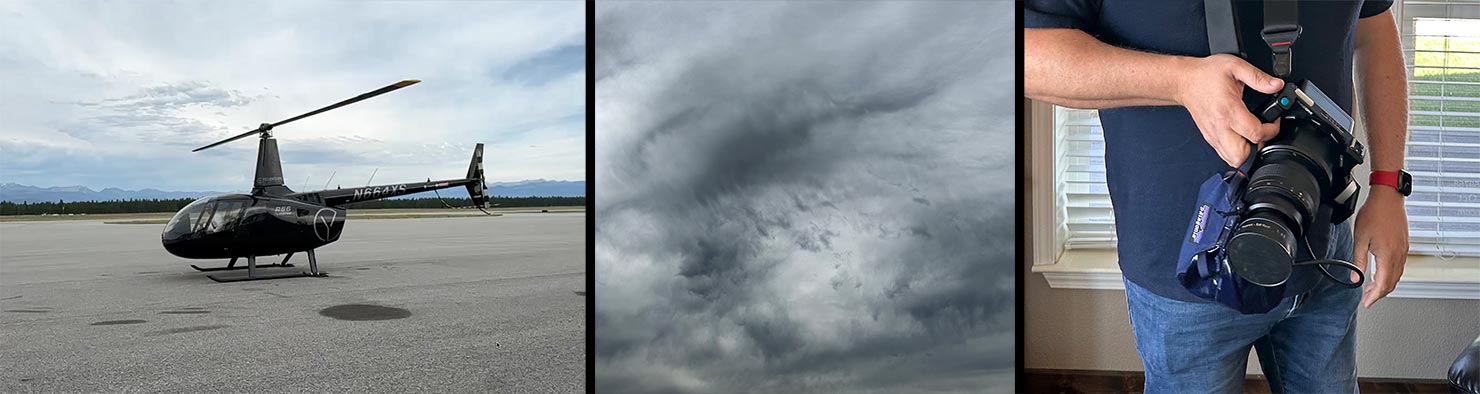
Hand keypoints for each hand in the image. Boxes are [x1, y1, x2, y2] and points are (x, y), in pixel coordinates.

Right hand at [1174, 54, 1285, 166]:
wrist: (1184, 81)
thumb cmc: (1206, 74)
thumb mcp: (1235, 66)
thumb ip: (1258, 77)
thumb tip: (1276, 85)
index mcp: (1229, 110)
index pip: (1254, 134)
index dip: (1271, 130)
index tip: (1273, 120)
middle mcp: (1219, 126)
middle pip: (1241, 156)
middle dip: (1257, 147)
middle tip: (1261, 131)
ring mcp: (1213, 134)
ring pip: (1232, 159)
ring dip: (1246, 152)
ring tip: (1250, 134)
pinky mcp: (1209, 137)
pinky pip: (1224, 154)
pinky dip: (1235, 150)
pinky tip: (1239, 136)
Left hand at [1351, 186, 1409, 307]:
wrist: (1388, 198)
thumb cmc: (1374, 214)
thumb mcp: (1360, 239)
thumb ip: (1358, 261)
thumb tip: (1355, 277)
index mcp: (1388, 255)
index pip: (1384, 284)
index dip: (1375, 296)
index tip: (1367, 302)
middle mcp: (1399, 254)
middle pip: (1392, 282)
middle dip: (1380, 293)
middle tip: (1368, 297)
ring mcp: (1403, 250)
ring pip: (1397, 275)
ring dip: (1385, 284)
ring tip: (1372, 287)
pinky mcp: (1404, 245)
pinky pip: (1399, 266)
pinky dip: (1390, 274)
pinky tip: (1381, 272)